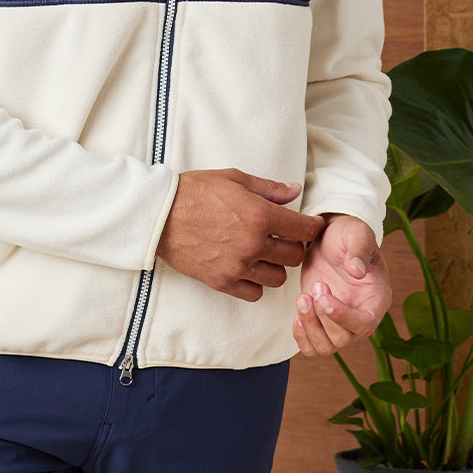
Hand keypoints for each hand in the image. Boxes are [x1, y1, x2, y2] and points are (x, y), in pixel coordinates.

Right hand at [156, 169, 325, 301]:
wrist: (159, 213)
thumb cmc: (195, 190)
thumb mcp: (234, 179)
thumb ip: (269, 188)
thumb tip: (295, 191)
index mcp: (260, 215)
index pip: (304, 229)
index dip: (312, 226)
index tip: (311, 226)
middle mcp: (253, 244)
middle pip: (295, 256)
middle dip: (294, 245)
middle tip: (284, 237)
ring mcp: (238, 266)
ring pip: (278, 278)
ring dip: (276, 265)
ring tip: (264, 253)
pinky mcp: (222, 281)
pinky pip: (254, 293)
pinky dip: (255, 283)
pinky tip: (247, 268)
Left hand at [293, 214, 391, 355]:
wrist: (328, 236)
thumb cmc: (347, 234)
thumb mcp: (356, 233)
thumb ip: (359, 249)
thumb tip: (358, 271)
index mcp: (376, 298)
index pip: (365, 324)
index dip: (344, 318)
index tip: (324, 299)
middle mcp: (360, 315)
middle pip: (343, 339)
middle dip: (322, 317)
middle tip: (315, 285)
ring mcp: (339, 320)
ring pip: (326, 347)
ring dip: (309, 326)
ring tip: (302, 297)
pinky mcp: (320, 320)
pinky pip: (311, 346)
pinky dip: (301, 336)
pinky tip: (297, 311)